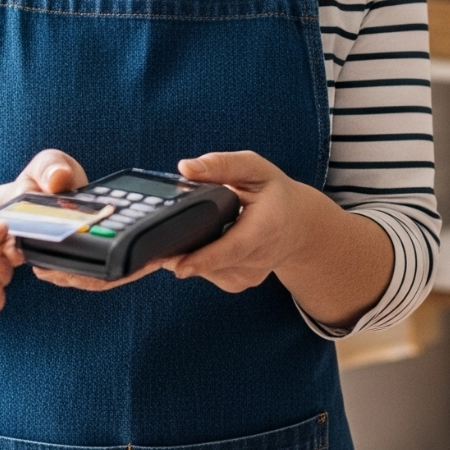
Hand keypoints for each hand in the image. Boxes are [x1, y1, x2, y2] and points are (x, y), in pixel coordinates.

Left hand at [163, 151, 331, 292]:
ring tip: (188, 231)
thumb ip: (221, 165)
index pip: (233, 248)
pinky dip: (198, 259)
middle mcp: (260, 257)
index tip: (179, 265)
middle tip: (151, 249)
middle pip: (212, 262)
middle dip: (181, 255)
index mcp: (266, 226)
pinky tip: (203, 242)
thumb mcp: (254, 168)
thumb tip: (185, 168)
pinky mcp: (239, 283)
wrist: (299, 225)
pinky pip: (208, 274)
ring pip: (206, 270)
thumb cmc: (274, 193)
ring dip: (189, 254)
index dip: (204, 258)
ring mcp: (250, 275)